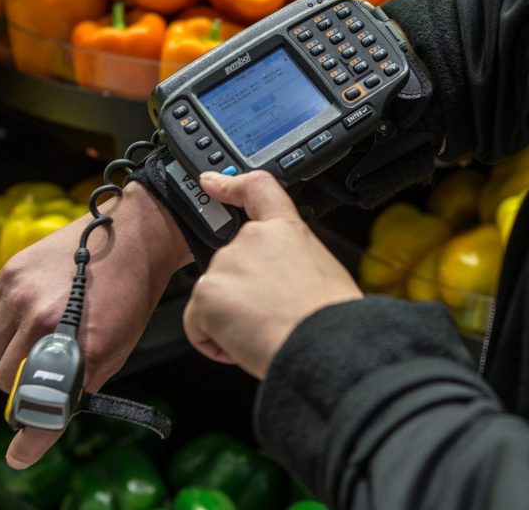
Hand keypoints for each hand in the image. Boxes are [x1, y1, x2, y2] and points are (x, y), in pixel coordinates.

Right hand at [0, 182, 192, 468]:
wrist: (135, 237)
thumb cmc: (130, 298)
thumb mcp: (116, 350)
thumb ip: (78, 389)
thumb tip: (36, 437)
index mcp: (79, 344)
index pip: (37, 404)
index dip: (30, 428)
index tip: (25, 446)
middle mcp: (44, 320)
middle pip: (4, 378)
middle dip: (24, 381)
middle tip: (50, 366)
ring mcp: (22, 294)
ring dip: (13, 351)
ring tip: (46, 334)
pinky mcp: (9, 273)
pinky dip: (7, 324)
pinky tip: (36, 312)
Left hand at [183, 171, 362, 379]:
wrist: (322, 342)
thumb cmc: (331, 319)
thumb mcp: (324, 273)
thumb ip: (293, 264)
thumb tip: (285, 284)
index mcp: (287, 231)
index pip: (256, 189)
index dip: (229, 185)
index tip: (212, 183)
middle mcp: (253, 239)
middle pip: (230, 265)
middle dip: (242, 294)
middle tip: (271, 315)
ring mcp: (226, 263)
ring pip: (214, 297)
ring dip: (231, 319)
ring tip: (265, 331)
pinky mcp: (206, 292)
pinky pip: (197, 324)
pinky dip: (214, 340)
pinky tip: (244, 344)